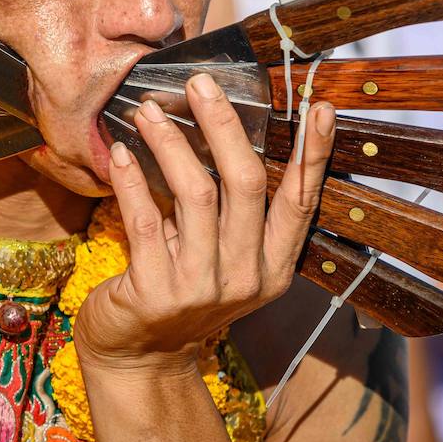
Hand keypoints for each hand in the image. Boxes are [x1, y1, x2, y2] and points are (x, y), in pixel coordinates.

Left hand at [75, 73, 334, 371]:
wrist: (139, 358)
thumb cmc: (179, 292)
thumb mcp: (221, 259)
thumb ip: (231, 213)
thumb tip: (223, 132)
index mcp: (273, 267)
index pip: (301, 202)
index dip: (313, 154)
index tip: (321, 107)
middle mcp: (246, 277)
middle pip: (245, 184)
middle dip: (224, 125)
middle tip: (200, 83)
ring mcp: (202, 287)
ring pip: (196, 194)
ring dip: (171, 144)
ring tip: (149, 111)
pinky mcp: (156, 292)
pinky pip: (146, 220)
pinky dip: (132, 180)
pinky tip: (121, 152)